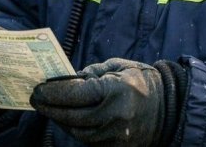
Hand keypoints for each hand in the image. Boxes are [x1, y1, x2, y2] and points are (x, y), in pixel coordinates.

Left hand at [30, 58, 186, 146]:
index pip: (76, 93)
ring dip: (59, 120)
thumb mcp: (117, 67)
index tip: (38, 89)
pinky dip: (74, 130)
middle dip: (50, 108)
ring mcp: (117, 135)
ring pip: (77, 132)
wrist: (169, 108)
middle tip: (36, 100)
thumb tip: (64, 79)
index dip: (53, 92)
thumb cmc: (140, 81)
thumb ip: (90, 73)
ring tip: (48, 109)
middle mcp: (117, 116)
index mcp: (117, 90)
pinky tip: (66, 119)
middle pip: (72, 116)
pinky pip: (88, 141)